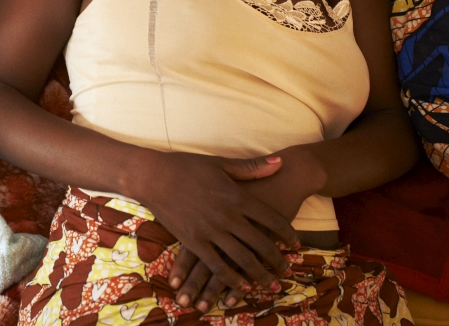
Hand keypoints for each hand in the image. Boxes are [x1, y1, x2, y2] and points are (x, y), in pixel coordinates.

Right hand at [168, 149, 315, 310]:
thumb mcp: (221, 163)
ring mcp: (210, 231)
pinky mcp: (193, 242)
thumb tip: (280, 162)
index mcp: (236, 196)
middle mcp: (227, 216)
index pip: (271, 218)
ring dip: (260, 274)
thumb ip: (252, 168)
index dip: (287, 233)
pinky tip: (241, 286)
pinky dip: (231, 278)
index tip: (296, 243)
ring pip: (242, 258)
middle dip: (278, 259)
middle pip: (261, 243)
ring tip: (270, 284)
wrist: (152, 176)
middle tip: (287, 270)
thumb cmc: (186, 166)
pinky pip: (217, 265)